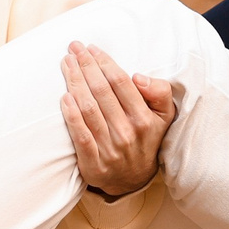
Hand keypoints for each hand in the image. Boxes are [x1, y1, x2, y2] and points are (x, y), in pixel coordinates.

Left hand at [60, 41, 175, 198]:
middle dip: (85, 65)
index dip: (104, 62)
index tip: (91, 48)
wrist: (133, 180)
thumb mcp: (164, 116)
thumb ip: (160, 93)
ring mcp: (109, 149)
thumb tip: (138, 77)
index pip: (120, 83)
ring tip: (66, 63)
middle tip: (74, 47)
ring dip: (74, 82)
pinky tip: (63, 98)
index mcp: (144, 119)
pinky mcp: (93, 163)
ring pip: (88, 109)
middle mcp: (127, 133)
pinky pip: (80, 135)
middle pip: (101, 91)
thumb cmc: (146, 138)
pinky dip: (70, 116)